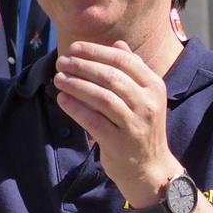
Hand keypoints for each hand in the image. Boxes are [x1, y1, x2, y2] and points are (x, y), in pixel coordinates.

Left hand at [51, 41, 180, 208]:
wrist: (150, 168)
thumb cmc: (141, 128)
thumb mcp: (145, 97)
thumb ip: (133, 71)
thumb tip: (118, 44)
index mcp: (154, 87)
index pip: (124, 60)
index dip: (97, 51)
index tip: (75, 48)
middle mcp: (147, 104)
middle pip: (111, 76)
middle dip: (82, 66)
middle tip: (62, 62)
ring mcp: (135, 124)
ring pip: (102, 97)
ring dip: (76, 84)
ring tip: (59, 78)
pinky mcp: (120, 143)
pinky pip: (94, 121)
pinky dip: (76, 108)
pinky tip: (62, 99)